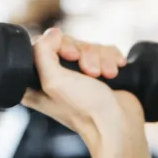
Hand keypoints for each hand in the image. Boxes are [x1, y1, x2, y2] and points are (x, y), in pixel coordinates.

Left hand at [22, 28, 145, 147]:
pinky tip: (114, 73)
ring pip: (90, 46)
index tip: (70, 57)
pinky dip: (112, 59)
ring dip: (102, 59)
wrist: (119, 125)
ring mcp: (80, 76)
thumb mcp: (54, 81)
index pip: (44, 44)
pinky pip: (106, 51)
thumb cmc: (85, 110)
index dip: (59, 45)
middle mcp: (57, 78)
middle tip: (91, 74)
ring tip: (106, 77)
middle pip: (69, 42)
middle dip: (85, 54)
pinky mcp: (101, 74)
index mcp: (38, 81)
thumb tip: (52, 33)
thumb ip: (43, 52)